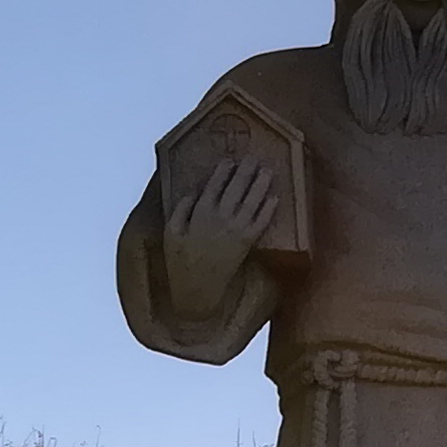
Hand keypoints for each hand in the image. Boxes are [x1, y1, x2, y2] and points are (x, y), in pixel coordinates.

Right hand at [161, 154, 276, 316]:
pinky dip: (269, 209)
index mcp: (200, 212)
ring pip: (252, 201)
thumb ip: (181, 208)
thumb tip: (194, 191)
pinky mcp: (247, 243)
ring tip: (268, 170)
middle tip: (255, 158)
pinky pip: (261, 222)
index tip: (231, 160)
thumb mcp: (171, 231)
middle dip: (246, 172)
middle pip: (236, 188)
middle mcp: (221, 217)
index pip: (214, 185)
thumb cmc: (180, 260)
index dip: (224, 171)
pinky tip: (275, 198)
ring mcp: (236, 229)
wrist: (197, 288)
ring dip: (261, 184)